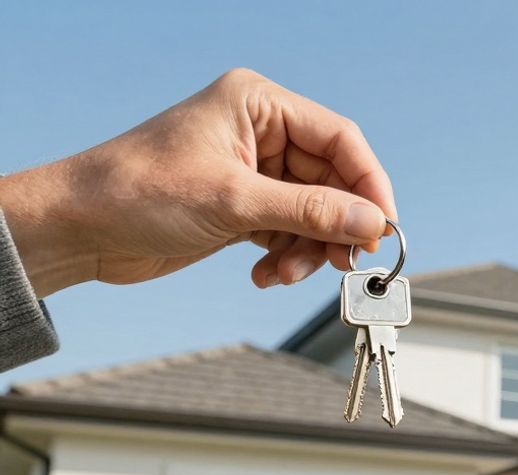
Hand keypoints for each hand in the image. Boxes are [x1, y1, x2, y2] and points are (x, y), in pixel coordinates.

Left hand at [0, 68, 396, 296]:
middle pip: (332, 182)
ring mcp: (253, 171)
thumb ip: (311, 211)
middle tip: (342, 261)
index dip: (369, 185)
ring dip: (307, 249)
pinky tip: (262, 273)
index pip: (340, 140)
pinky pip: (289, 232)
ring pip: (313, 213)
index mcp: (258, 105)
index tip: (384, 228)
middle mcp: (261, 132)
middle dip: (335, 227)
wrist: (78, 229)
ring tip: (283, 272)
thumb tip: (372, 223)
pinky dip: (286, 256)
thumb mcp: (234, 201)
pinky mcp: (243, 206)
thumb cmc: (136, 192)